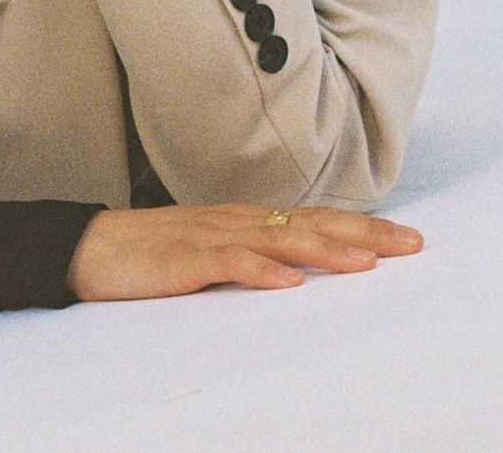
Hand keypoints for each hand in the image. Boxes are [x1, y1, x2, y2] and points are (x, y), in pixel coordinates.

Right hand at [66, 201, 422, 300]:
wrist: (89, 247)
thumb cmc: (150, 253)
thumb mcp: (210, 252)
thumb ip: (251, 255)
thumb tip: (300, 270)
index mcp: (244, 220)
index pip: (313, 220)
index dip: (361, 228)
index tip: (406, 239)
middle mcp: (236, 221)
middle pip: (310, 224)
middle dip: (364, 235)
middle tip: (412, 245)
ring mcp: (211, 237)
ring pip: (279, 240)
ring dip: (326, 250)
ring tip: (367, 262)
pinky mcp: (184, 260)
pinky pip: (229, 264)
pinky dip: (262, 271)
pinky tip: (289, 283)